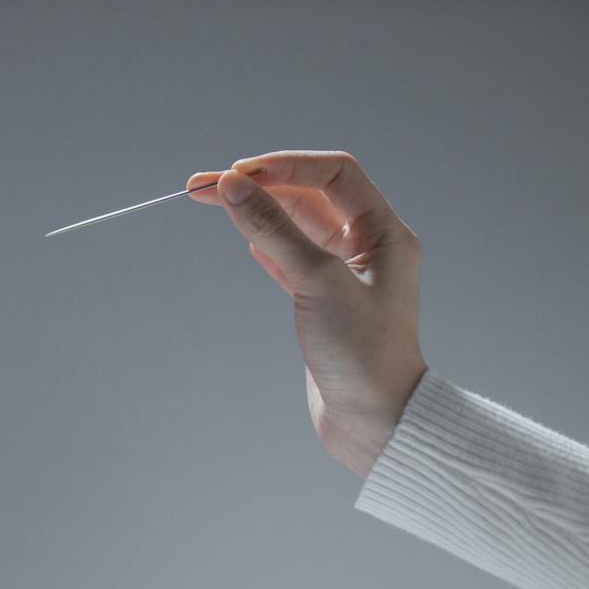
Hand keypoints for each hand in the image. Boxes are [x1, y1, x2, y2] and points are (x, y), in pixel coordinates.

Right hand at [186, 151, 427, 476]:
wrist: (374, 423)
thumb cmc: (363, 355)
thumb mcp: (316, 283)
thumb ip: (273, 230)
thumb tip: (233, 187)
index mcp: (383, 232)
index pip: (333, 174)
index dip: (284, 165)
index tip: (237, 173)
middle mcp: (368, 248)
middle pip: (307, 197)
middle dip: (259, 186)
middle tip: (205, 184)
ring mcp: (345, 276)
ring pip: (295, 228)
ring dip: (256, 213)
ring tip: (212, 201)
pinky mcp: (323, 304)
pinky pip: (291, 259)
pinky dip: (265, 244)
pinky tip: (244, 238)